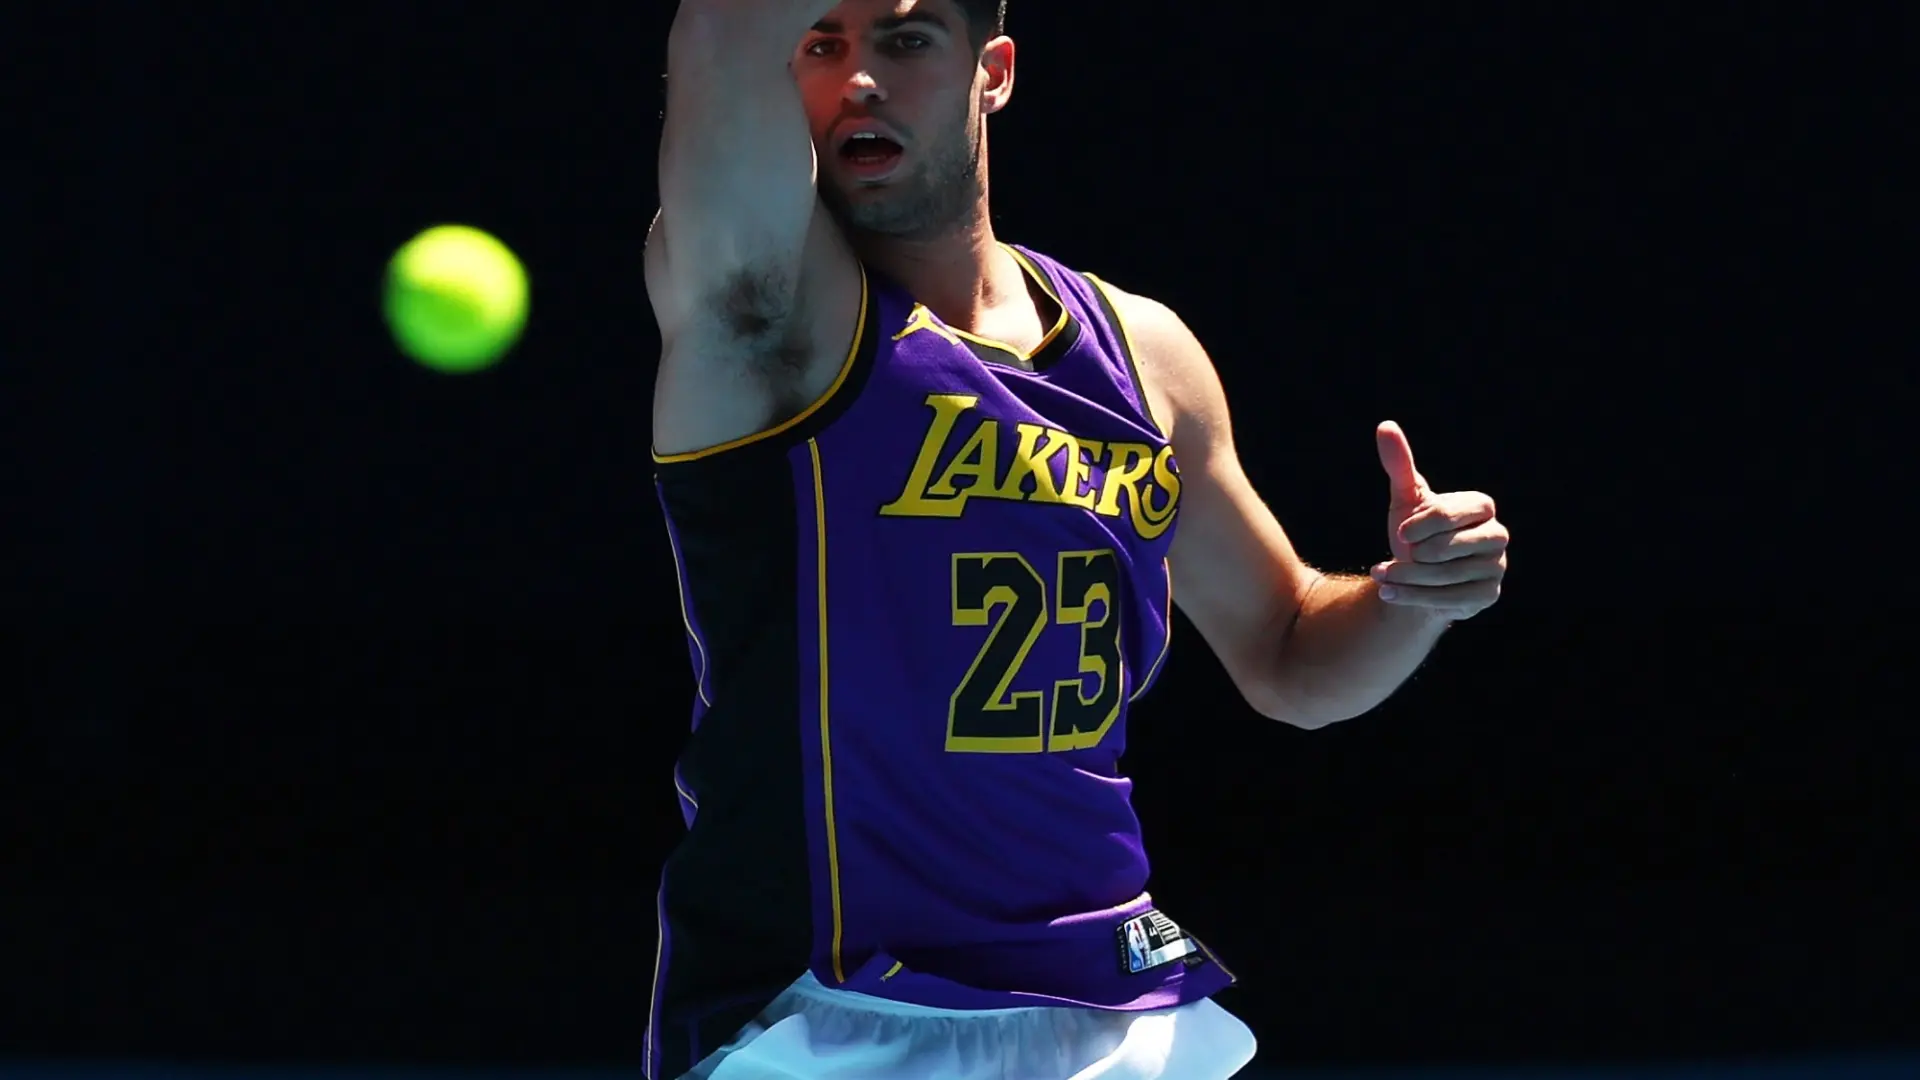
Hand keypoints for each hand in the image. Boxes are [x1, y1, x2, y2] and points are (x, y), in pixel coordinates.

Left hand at [1369, 421, 1508, 620]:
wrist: (1417, 576)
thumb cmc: (1414, 533)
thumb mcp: (1406, 498)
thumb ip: (1400, 464)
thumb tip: (1385, 426)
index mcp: (1481, 506)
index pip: (1447, 514)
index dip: (1418, 525)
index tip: (1400, 533)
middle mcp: (1497, 535)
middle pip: (1448, 548)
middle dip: (1413, 556)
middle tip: (1394, 556)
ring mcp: (1496, 567)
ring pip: (1446, 577)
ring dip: (1406, 578)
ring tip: (1380, 576)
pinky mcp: (1488, 595)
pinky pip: (1450, 600)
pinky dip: (1414, 598)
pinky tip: (1389, 594)